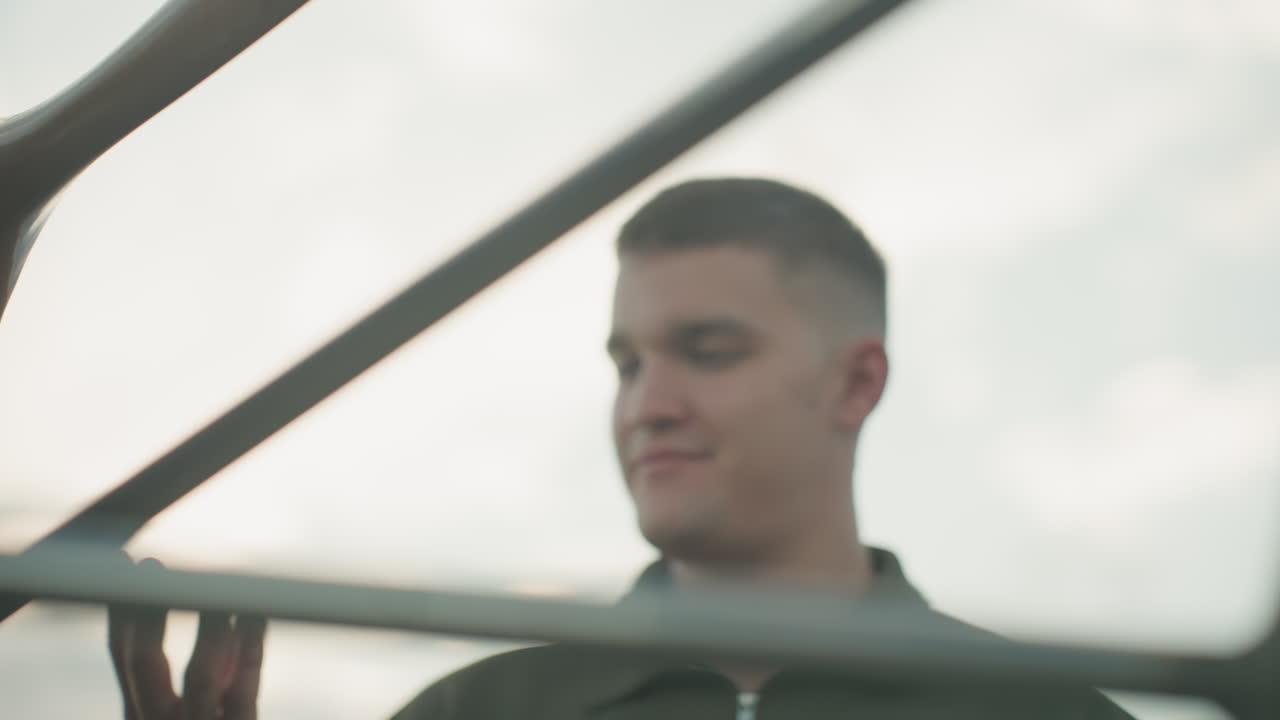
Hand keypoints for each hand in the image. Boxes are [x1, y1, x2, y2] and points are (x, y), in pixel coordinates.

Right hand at [108, 558, 266, 719]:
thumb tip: (224, 615)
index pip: (127, 657)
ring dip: (210, 624)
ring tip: (218, 587)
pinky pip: (246, 689)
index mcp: (142, 713)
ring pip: (199, 674)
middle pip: (145, 664)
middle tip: (152, 566)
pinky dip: (252, 646)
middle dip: (148, 612)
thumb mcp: (191, 710)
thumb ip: (209, 673)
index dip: (124, 612)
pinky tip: (255, 613)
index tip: (124, 565)